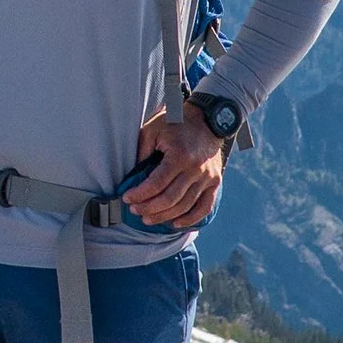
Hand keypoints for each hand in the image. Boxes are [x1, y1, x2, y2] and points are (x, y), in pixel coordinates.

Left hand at [122, 110, 227, 231]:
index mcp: (179, 156)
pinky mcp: (215, 182)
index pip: (156, 184)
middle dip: (149, 208)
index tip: (127, 198)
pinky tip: (175, 223)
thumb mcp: (152, 130)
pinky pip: (204, 207)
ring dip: (164, 216)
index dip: (140, 194)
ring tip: (148, 218)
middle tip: (134, 210)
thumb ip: (142, 152)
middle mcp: (196, 169)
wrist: (206, 119)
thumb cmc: (175, 123)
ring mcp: (208, 177)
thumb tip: (132, 178)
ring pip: (185, 206)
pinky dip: (190, 219)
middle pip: (170, 199)